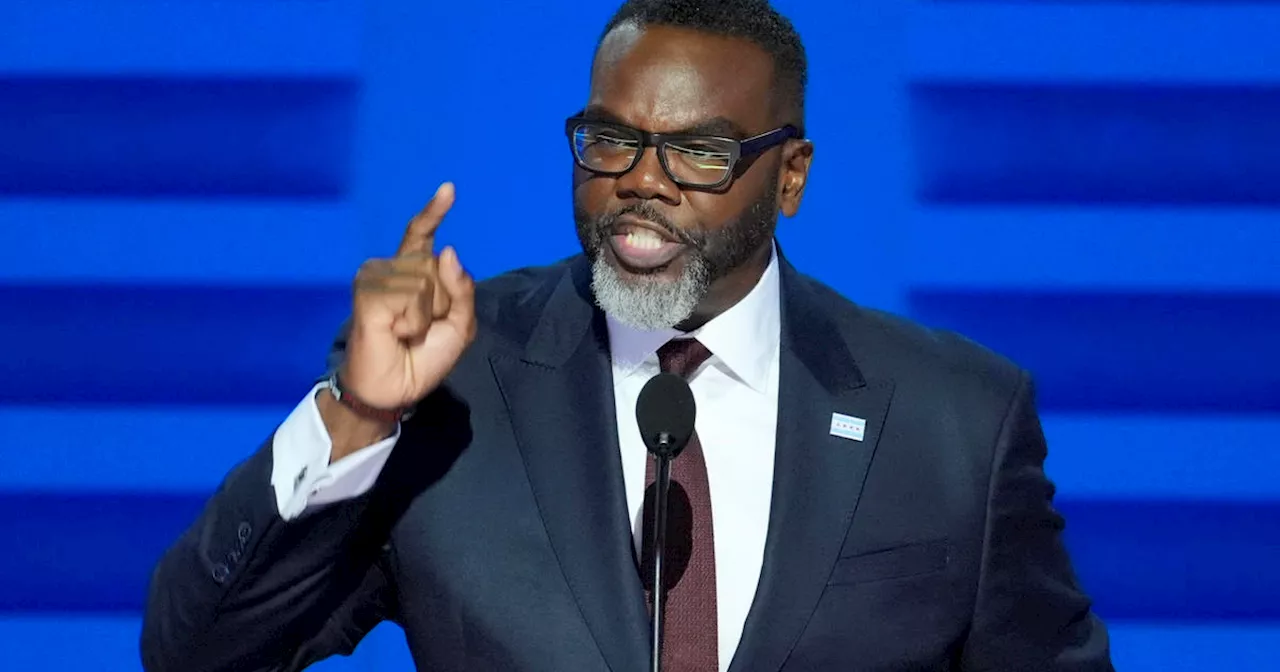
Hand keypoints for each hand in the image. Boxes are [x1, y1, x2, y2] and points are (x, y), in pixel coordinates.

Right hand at [341, 182, 476, 410]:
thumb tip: (447, 250)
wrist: (394, 390)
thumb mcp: (459, 326)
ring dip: (427, 314)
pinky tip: (396, 333)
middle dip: (442, 302)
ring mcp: (375, 278)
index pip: (421, 235)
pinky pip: (412, 295)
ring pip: (426, 279)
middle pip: (436, 264)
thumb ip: (461, 289)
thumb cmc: (423, 358)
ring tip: (406, 332)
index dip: (433, 212)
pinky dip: (413, 321)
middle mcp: (389, 268)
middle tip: (421, 329)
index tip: (449, 189)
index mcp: (411, 272)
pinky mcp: (367, 293)